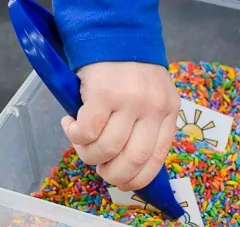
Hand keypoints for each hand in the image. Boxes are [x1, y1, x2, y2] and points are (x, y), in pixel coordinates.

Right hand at [61, 62, 179, 190]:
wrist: (114, 31)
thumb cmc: (131, 70)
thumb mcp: (153, 97)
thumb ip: (147, 126)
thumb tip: (126, 163)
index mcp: (168, 113)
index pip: (156, 159)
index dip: (137, 179)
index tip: (122, 183)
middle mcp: (153, 109)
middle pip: (134, 160)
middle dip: (113, 175)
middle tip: (100, 169)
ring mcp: (129, 101)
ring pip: (108, 148)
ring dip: (89, 155)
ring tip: (81, 143)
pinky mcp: (103, 93)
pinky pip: (88, 130)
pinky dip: (75, 135)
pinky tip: (70, 124)